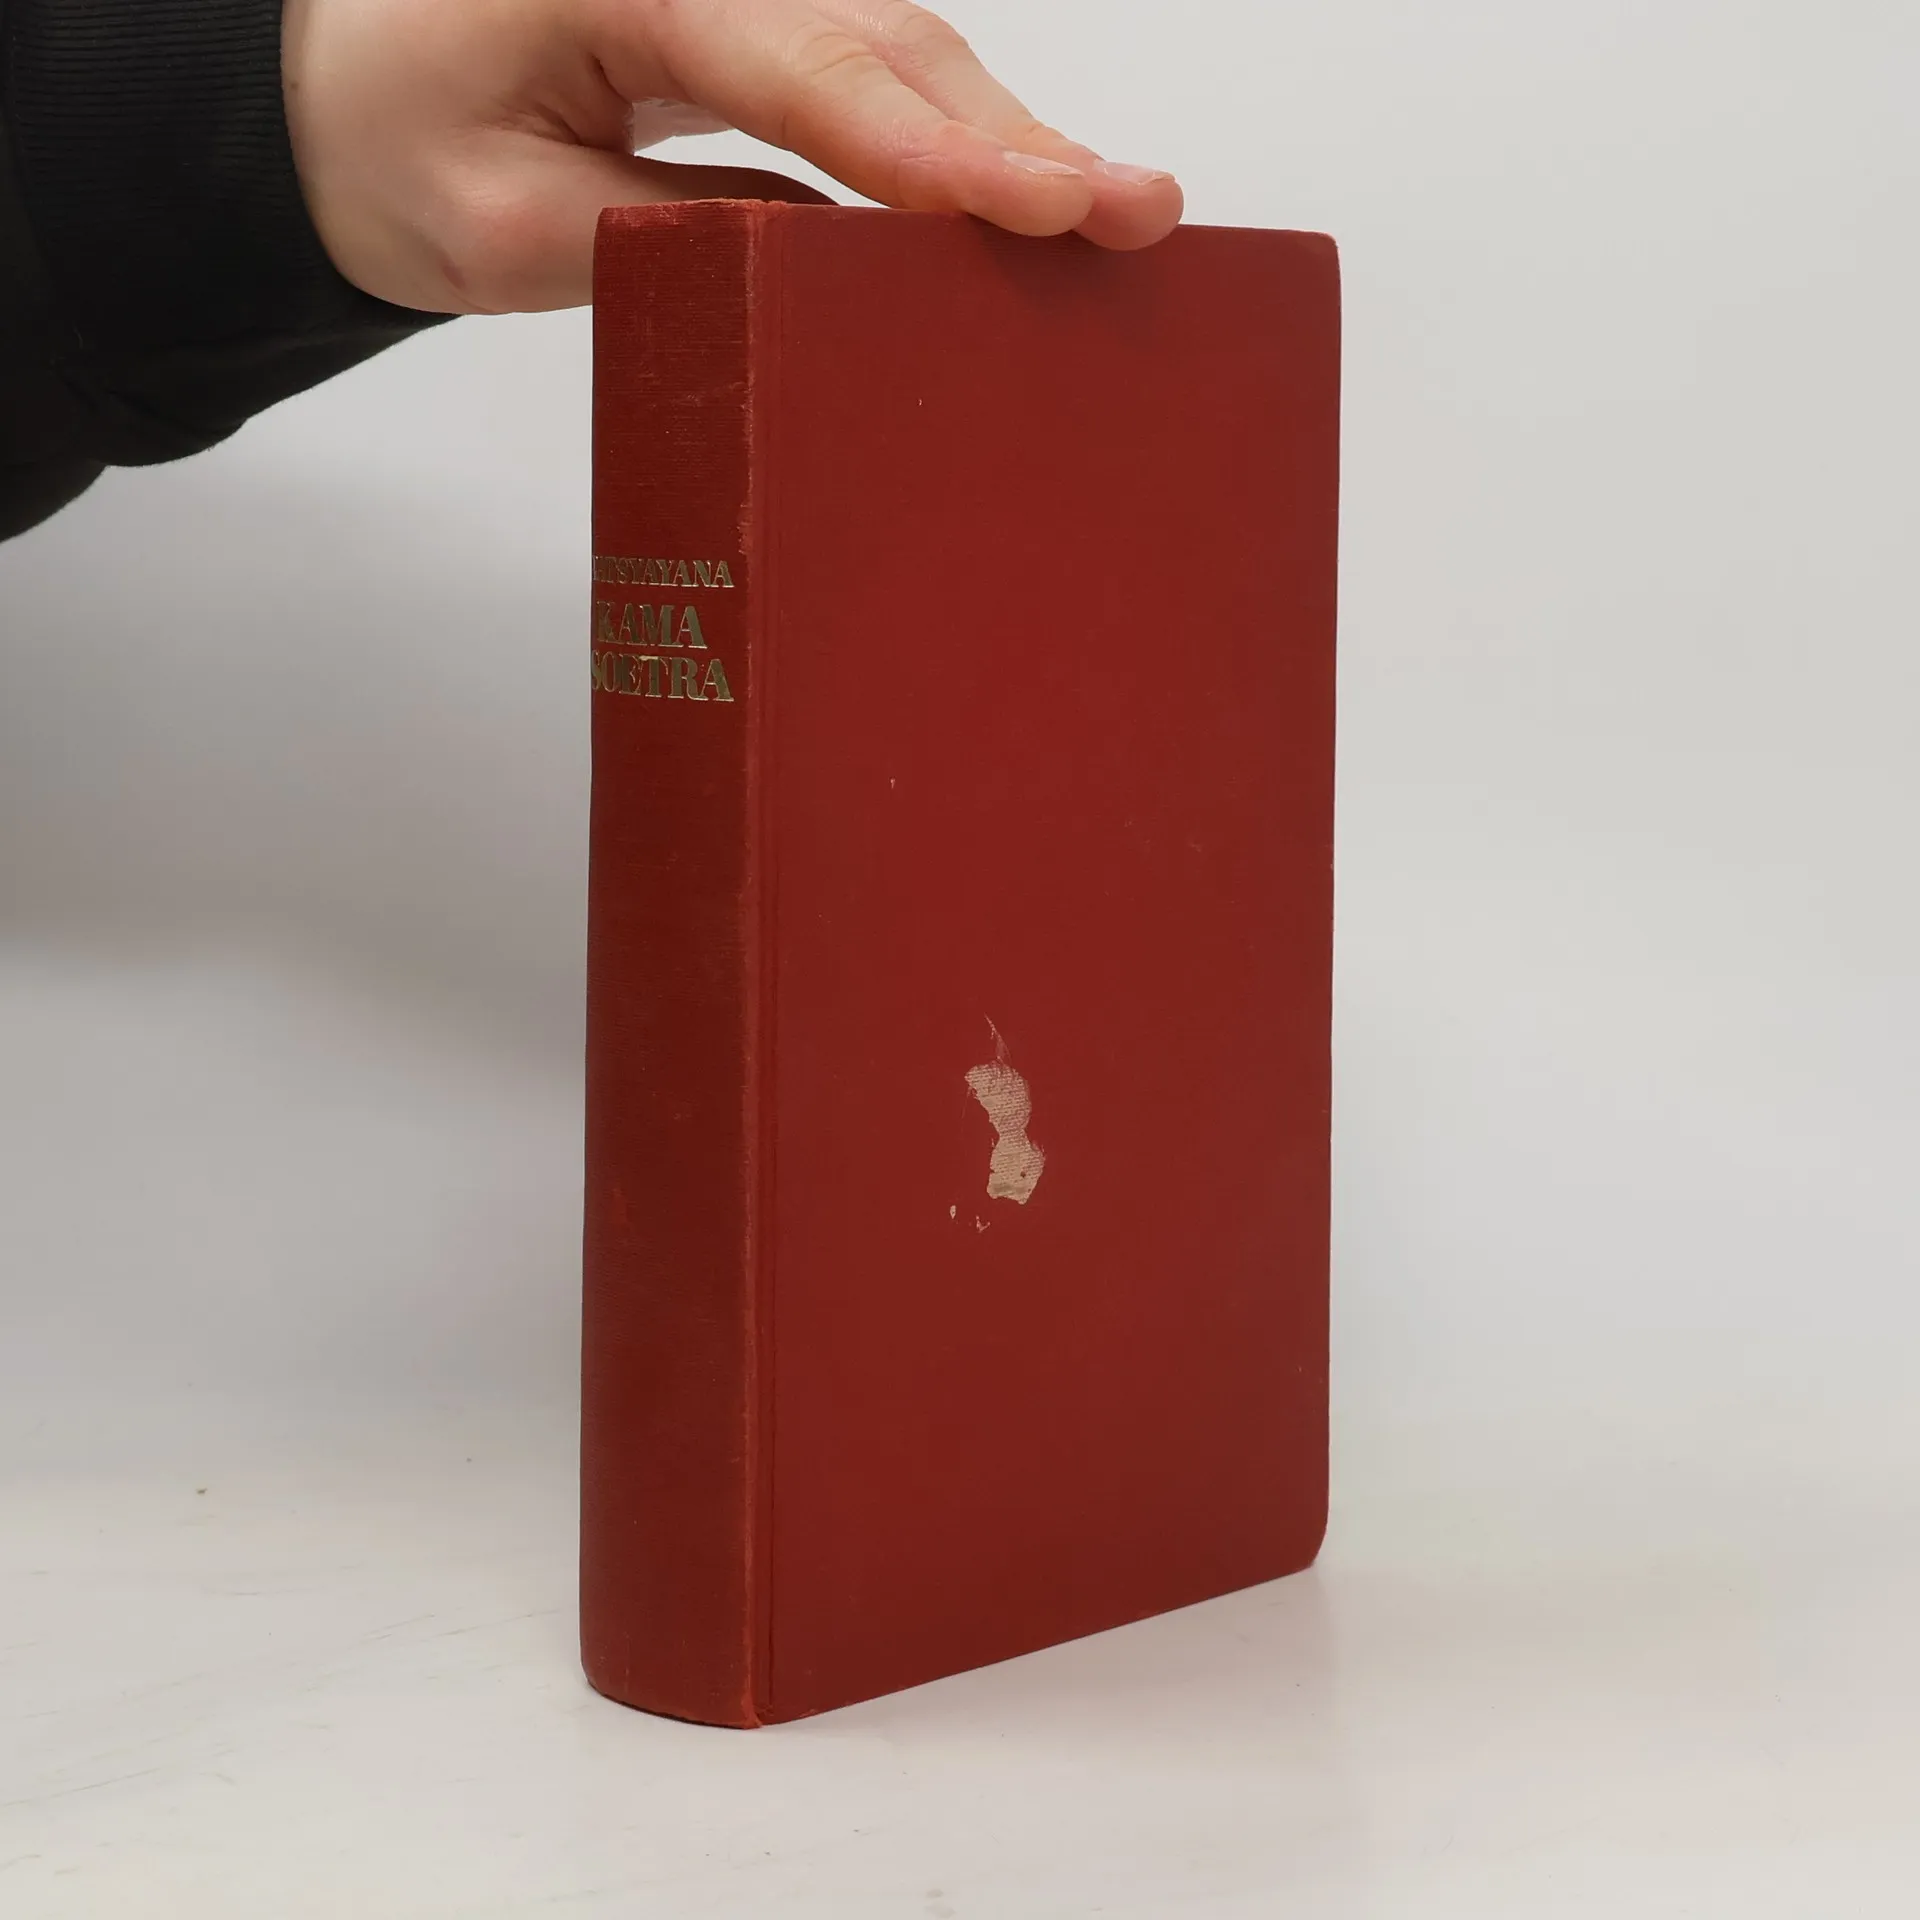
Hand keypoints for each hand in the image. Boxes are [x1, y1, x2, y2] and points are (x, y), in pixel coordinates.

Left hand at [281, 0, 1183, 314]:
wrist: (343, 95)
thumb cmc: (401, 147)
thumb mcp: (505, 227)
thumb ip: (663, 238)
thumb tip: (822, 266)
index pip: (811, 71)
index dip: (933, 154)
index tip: (1043, 208)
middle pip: (893, 48)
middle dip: (1017, 143)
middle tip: (1141, 215)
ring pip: (906, 54)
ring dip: (1012, 143)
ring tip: (1121, 218)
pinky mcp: (757, 31)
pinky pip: (880, 77)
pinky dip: (961, 143)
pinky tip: (1034, 199)